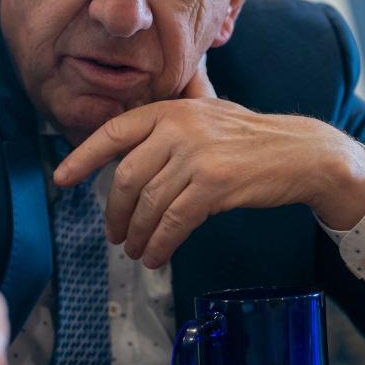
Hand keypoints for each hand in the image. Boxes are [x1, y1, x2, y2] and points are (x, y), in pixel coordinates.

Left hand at [53, 99, 364, 268]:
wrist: (302, 153)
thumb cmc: (251, 142)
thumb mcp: (206, 118)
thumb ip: (168, 129)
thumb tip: (125, 156)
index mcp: (171, 108)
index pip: (113, 132)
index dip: (82, 157)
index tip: (62, 178)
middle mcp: (179, 125)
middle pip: (126, 177)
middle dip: (115, 212)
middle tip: (115, 235)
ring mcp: (196, 153)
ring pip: (149, 204)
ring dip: (138, 235)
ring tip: (136, 251)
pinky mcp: (214, 183)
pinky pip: (173, 221)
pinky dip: (160, 243)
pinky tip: (156, 256)